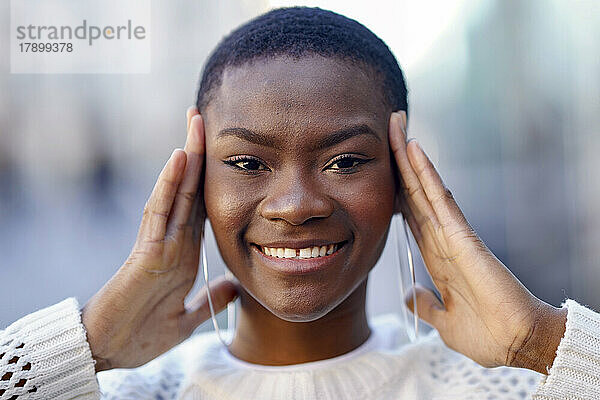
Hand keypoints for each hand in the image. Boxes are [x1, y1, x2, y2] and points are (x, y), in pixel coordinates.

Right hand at [81, 107, 238, 371]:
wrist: (111, 354)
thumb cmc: (142, 335)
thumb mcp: (187, 317)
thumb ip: (209, 300)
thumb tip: (234, 288)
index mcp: (184, 252)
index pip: (202, 206)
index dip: (215, 178)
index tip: (228, 152)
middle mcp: (173, 240)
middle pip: (191, 189)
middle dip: (200, 153)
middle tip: (207, 116)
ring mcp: (160, 242)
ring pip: (175, 191)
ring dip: (187, 156)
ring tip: (196, 121)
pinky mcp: (147, 252)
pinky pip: (160, 211)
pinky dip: (169, 184)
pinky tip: (179, 158)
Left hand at [388, 112, 566, 373]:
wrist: (514, 346)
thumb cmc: (486, 335)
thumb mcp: (443, 321)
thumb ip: (425, 304)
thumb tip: (409, 295)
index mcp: (435, 256)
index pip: (409, 213)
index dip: (393, 188)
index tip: (377, 166)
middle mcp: (441, 238)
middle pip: (413, 191)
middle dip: (397, 160)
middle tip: (386, 126)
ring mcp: (452, 234)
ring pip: (424, 186)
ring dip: (407, 156)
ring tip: (395, 124)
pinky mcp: (462, 236)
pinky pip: (440, 198)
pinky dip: (426, 174)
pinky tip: (414, 149)